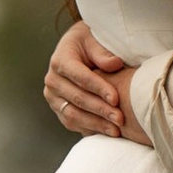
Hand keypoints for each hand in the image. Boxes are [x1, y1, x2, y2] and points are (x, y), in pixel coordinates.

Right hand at [45, 16, 133, 137]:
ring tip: (116, 130)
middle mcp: (52, 80)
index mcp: (60, 60)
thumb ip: (103, 52)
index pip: (80, 76)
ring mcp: (53, 97)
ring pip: (73, 115)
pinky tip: (105, 132)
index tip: (116, 98)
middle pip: (77, 98)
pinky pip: (72, 123)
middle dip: (100, 110)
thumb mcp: (94, 39)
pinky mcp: (59, 109)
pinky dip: (89, 129)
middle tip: (120, 118)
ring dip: (96, 124)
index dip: (98, 88)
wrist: (77, 49)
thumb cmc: (89, 42)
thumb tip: (115, 63)